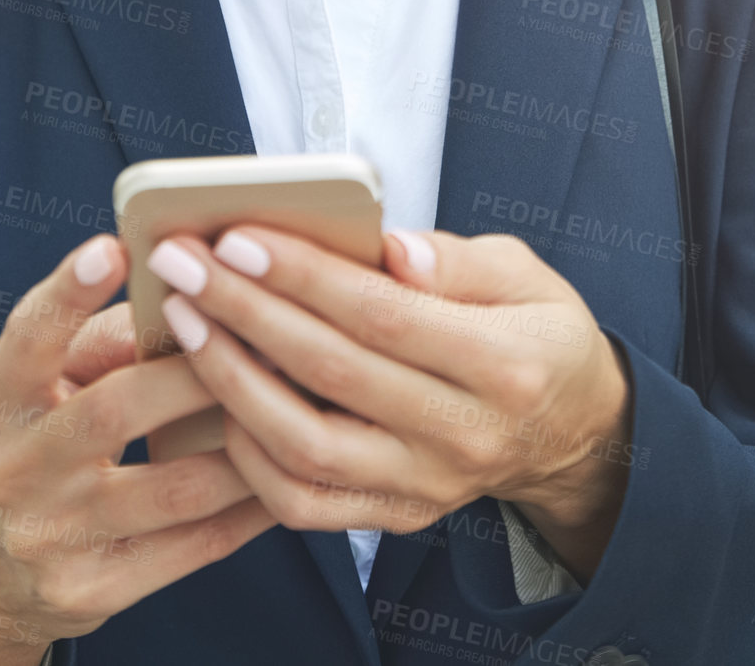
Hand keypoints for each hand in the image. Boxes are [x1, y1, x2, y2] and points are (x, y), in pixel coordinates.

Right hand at [0, 235, 274, 664]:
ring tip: (297, 404)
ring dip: (245, 445)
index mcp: (0, 399)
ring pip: (173, 487)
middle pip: (117, 410)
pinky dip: (248, 509)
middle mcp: (15, 468)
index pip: (28, 339)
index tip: (112, 248)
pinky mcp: (94, 589)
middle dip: (198, 372)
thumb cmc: (40, 439)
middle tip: (263, 337)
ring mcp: (53, 536)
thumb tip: (180, 293)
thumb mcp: (41, 384)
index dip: (68, 294)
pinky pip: (193, 547)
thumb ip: (99, 338)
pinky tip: (285, 474)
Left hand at [146, 226, 633, 582]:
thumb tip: (391, 248)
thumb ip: (456, 259)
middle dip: (244, 312)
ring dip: (232, 381)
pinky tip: (217, 397)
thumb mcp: (524, 272)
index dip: (304, 276)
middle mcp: (464, 435)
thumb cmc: (536, 331)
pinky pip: (303, 503)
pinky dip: (248, 456)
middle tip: (183, 264)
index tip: (237, 239)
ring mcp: (425, 486)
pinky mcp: (396, 515)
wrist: (570, 432)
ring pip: (306, 449)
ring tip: (186, 322)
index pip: (384, 316)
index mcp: (504, 363)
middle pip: (332, 373)